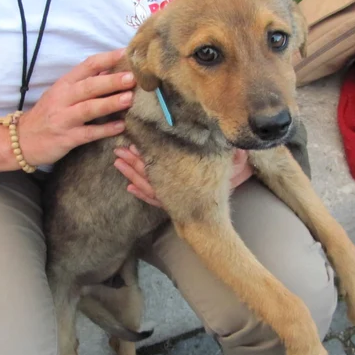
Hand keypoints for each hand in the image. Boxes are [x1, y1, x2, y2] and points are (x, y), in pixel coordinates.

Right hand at [17, 49, 134, 165]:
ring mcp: (64, 118)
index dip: (107, 59)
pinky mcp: (66, 138)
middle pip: (89, 86)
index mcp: (64, 84)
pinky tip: (120, 127)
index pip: (87, 66)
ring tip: (129, 99)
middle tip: (132, 78)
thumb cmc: (48, 114)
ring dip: (110, 103)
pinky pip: (88, 133)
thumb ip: (84, 83)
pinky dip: (105, 130)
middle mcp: (63, 99)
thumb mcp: (62, 94)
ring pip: (89, 108)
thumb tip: (110, 69)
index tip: (126, 53)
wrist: (22, 140)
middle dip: (111, 81)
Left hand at [114, 146, 252, 207]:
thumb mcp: (233, 166)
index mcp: (185, 176)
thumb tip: (236, 142)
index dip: (146, 155)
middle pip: (149, 174)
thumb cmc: (227, 184)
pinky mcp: (170, 204)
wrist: (224, 212)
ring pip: (147, 185)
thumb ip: (232, 153)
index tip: (133, 144)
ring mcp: (171, 197)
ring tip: (117, 162)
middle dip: (132, 162)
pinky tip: (129, 189)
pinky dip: (140, 194)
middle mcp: (175, 188)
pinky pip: (152, 200)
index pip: (161, 164)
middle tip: (118, 150)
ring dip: (131, 174)